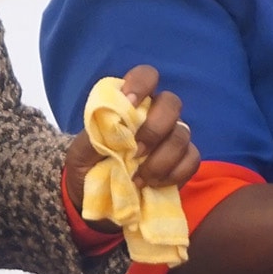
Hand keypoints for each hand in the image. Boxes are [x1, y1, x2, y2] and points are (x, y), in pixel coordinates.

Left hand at [62, 64, 197, 222]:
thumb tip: (113, 124)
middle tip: (136, 152)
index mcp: (131, 103)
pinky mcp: (183, 161)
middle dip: (155, 128)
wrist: (94, 197)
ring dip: (161, 159)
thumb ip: (95, 135)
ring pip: (182, 135)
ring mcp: (173, 137)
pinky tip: (154, 184)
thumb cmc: (88, 165)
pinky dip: (174, 174)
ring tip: (139, 178)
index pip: (146, 76)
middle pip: (172, 103)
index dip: (141, 84)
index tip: (128, 103)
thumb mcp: (81, 152)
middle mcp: (156, 114)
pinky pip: (191, 160)